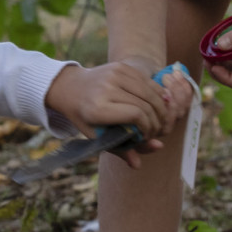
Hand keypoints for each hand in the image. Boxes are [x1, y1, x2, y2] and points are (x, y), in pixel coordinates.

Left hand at [44, 62, 185, 167]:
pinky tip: (156, 104)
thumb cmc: (86, 117)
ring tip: (158, 119)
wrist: (71, 87)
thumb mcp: (98, 137)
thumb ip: (119, 150)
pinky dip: (156, 93)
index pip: (136, 115)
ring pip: (150, 91)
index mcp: (97, 108)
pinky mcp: (121, 66)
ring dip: (160, 107)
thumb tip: (138, 165)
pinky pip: (147, 80)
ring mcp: (114, 74)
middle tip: (155, 130)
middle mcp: (106, 88)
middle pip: (146, 104)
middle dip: (156, 120)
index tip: (146, 136)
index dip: (147, 127)